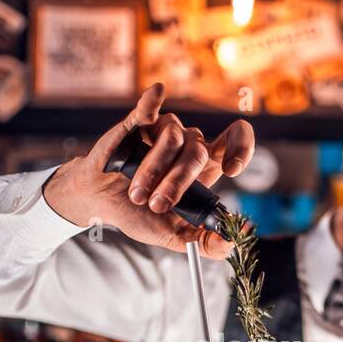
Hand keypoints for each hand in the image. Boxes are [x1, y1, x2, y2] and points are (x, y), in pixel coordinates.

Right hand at [42, 83, 254, 258]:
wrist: (101, 204)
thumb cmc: (139, 214)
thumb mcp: (176, 237)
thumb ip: (205, 244)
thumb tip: (232, 242)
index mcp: (203, 168)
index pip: (235, 143)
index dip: (241, 149)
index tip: (232, 170)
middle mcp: (188, 145)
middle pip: (198, 152)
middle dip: (176, 182)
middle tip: (156, 205)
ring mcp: (163, 131)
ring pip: (173, 138)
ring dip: (154, 169)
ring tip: (136, 194)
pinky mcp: (137, 123)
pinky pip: (150, 108)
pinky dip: (153, 102)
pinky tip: (156, 97)